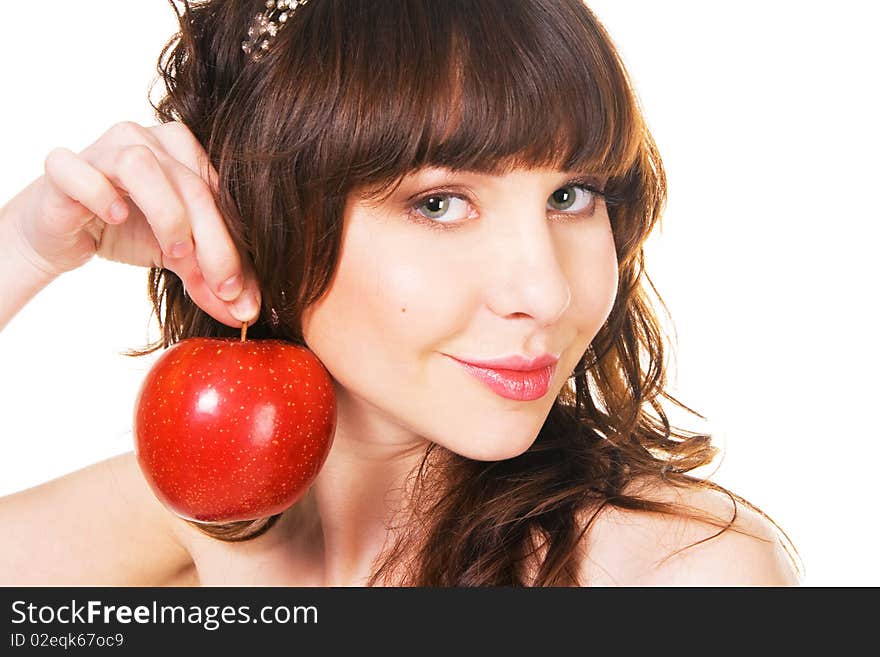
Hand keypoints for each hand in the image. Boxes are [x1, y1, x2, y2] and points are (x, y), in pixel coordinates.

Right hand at [10, 121, 259, 326]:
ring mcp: (103, 147)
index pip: (218, 195)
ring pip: (142, 165)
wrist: (62, 234)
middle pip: (191, 184)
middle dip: (213, 241)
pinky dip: (99, 194)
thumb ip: (212, 277)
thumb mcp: (180, 257)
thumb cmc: (128, 231)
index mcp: (184, 151)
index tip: (241, 293)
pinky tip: (115, 218)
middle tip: (222, 285)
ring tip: (176, 252)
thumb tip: (246, 311)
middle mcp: (147, 139)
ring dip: (166, 212)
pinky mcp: (62, 168)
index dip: (235, 244)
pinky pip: (80, 171)